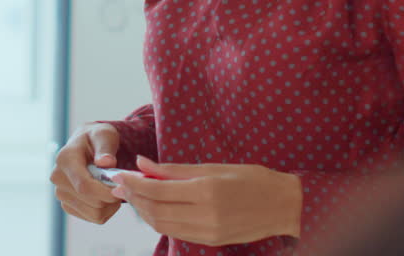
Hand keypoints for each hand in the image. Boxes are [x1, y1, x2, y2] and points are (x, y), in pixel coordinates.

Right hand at [50, 123, 124, 224]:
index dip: (105, 192)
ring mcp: (61, 193)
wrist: (87, 145)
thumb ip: (105, 147)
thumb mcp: (104, 135)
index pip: (84, 186)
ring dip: (111, 204)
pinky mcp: (68, 205)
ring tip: (114, 188)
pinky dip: (106, 210)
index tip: (122, 188)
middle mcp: (57, 178)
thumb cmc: (97, 138)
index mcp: (65, 159)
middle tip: (121, 184)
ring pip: (94, 213)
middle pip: (91, 201)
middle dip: (111, 196)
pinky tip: (107, 195)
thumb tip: (105, 162)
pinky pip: (93, 217)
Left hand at [111, 155, 302, 246]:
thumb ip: (174, 169)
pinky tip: (154, 208)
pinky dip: (160, 220)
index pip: (157, 190)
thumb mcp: (213, 166)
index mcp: (206, 190)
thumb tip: (142, 163)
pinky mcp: (210, 240)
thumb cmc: (252, 178)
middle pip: (155, 210)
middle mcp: (205, 214)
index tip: (120, 175)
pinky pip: (176, 232)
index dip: (134, 183)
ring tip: (134, 195)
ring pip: (162, 225)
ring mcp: (208, 231)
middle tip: (121, 185)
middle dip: (134, 198)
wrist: (283, 205)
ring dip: (143, 211)